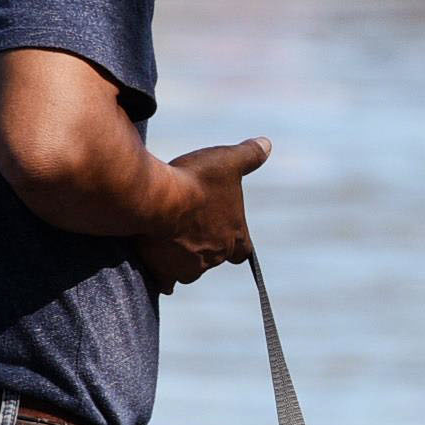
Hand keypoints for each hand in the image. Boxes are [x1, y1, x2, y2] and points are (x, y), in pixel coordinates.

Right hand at [139, 138, 269, 290]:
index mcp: (234, 236)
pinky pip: (165, 281)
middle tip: (193, 232)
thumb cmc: (197, 181)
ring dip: (183, 260)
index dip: (238, 243)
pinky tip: (158, 268)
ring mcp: (188, 267)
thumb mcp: (228, 161)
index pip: (244, 250)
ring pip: (189, 271)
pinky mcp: (163, 270)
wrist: (159, 200)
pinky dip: (162, 275)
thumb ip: (249, 155)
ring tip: (172, 245)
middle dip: (206, 248)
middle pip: (214, 259)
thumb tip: (267, 143)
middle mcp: (215, 257)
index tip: (232, 240)